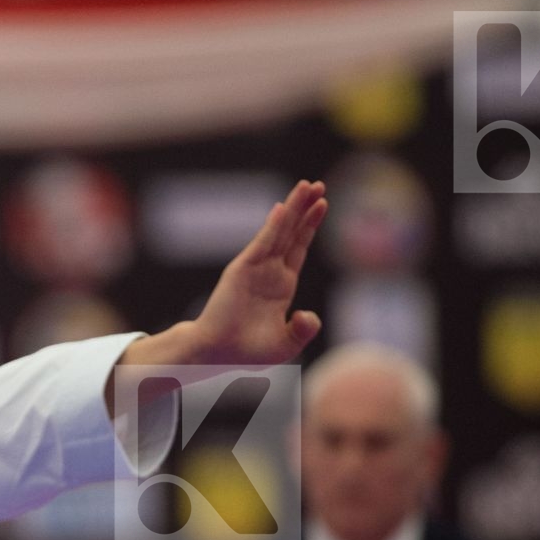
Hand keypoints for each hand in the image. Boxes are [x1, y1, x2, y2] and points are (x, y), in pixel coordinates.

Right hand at [187, 180, 326, 368]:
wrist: (217, 354)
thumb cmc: (248, 351)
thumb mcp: (286, 344)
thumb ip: (305, 329)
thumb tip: (309, 314)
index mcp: (281, 285)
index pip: (298, 248)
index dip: (310, 226)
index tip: (322, 204)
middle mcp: (269, 271)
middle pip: (291, 232)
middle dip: (304, 209)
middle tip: (318, 184)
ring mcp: (255, 268)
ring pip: (279, 232)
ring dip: (293, 208)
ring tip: (307, 185)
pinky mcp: (241, 270)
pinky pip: (262, 244)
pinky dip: (273, 227)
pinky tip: (283, 209)